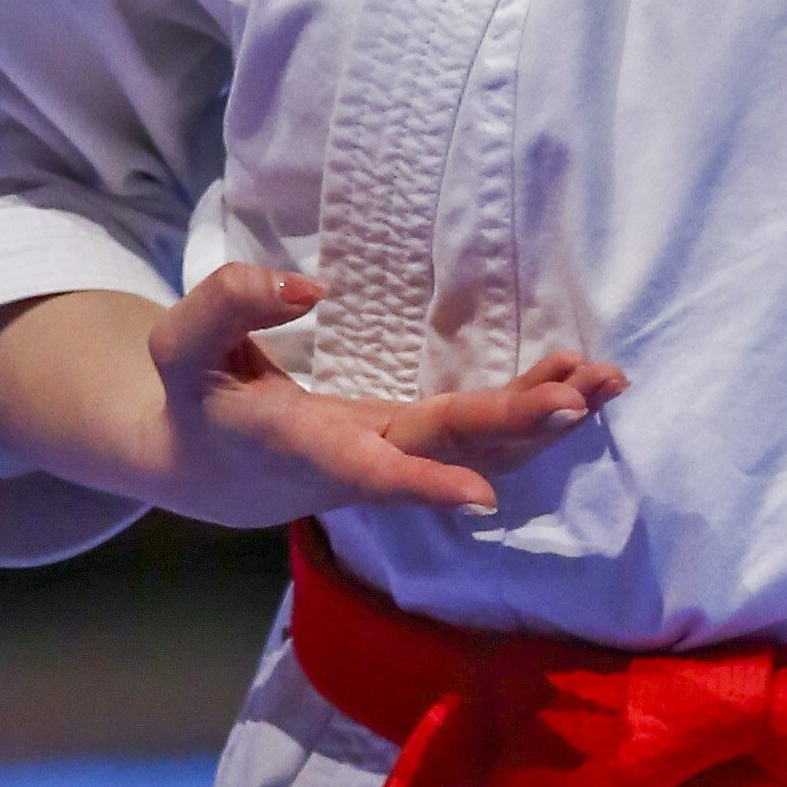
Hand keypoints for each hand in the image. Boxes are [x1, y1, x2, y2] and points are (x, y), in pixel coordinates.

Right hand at [0, 268, 623, 529]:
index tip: (481, 500)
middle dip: (515, 427)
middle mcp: (363, 461)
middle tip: (579, 396)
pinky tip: (583, 387)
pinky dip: (537, 415)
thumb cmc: (195, 398)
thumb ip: (231, 304)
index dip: (423, 487)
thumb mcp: (179, 345)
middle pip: (448, 451)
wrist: (209, 468)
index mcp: (301, 445)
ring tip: (607, 382)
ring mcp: (398, 457)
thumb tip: (310, 287)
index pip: (367, 472)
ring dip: (546, 423)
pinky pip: (486, 440)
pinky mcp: (419, 445)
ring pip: (481, 452)